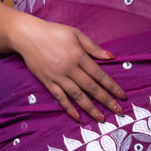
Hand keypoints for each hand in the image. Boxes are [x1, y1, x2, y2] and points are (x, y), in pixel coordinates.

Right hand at [10, 16, 126, 122]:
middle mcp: (70, 69)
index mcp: (79, 56)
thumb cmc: (54, 32)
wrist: (27, 36)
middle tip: (119, 111)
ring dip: (91, 108)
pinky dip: (70, 109)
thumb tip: (111, 57)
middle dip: (106, 101)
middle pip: (91, 88)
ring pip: (78, 96)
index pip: (99, 75)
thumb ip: (93, 47)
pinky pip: (61, 98)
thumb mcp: (76, 34)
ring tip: (102, 118)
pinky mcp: (48, 82)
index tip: (122, 96)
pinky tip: (78, 117)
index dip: (112, 86)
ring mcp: (58, 77)